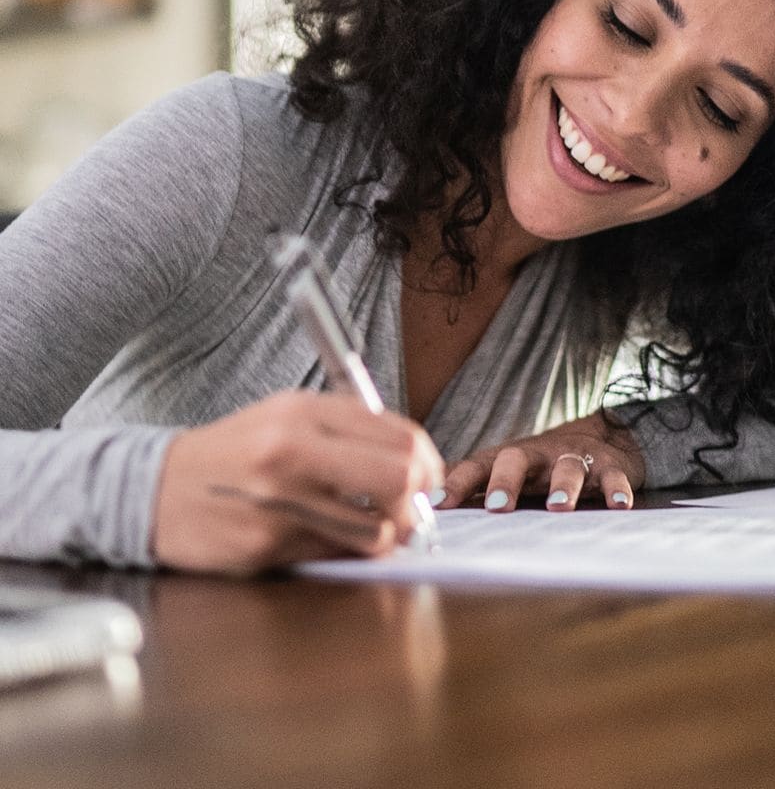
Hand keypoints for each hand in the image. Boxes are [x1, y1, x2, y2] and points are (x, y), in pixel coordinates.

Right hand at [152, 391, 443, 573]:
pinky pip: (337, 554)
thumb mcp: (288, 415)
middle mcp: (292, 450)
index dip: (428, 460)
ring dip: (389, 533)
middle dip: (419, 497)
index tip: (429, 475)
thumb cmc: (234, 451)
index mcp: (304, 411)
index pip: (399, 435)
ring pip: (377, 528)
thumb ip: (350, 428)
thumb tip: (415, 458)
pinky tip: (336, 537)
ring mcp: (279, 501)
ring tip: (378, 525)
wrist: (153, 489)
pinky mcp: (267, 545)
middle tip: (413, 505)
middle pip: (399, 476)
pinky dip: (349, 549)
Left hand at [438, 412, 645, 511]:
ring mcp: (574, 458)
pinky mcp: (608, 466)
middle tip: (497, 506)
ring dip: (563, 487)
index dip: (456, 484)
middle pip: (516, 459)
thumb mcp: (508, 471)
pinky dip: (616, 490)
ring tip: (559, 508)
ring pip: (567, 468)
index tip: (437, 505)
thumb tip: (423, 506)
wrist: (602, 436)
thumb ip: (474, 487)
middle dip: (505, 481)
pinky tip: (617, 506)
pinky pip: (612, 477)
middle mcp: (539, 455)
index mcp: (509, 458)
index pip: (476, 466)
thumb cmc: (543, 465)